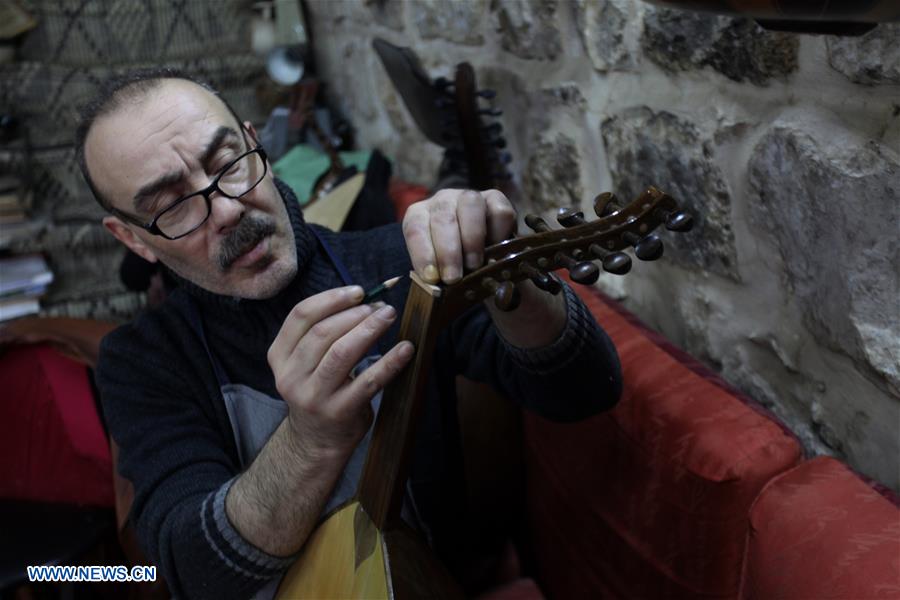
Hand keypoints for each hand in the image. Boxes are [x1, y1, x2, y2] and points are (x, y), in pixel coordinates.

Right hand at [267, 286, 413, 458]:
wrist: (316, 440)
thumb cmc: (318, 390)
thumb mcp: (306, 363)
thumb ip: (322, 334)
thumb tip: (364, 301)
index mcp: (279, 356)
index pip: (300, 316)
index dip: (330, 299)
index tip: (358, 292)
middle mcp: (291, 376)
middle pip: (322, 332)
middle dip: (355, 313)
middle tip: (381, 306)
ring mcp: (314, 396)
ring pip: (341, 353)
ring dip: (369, 330)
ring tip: (388, 316)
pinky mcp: (339, 411)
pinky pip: (368, 381)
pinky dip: (390, 362)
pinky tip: (406, 349)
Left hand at [402, 188, 515, 283]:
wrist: (479, 257)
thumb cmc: (453, 264)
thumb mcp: (439, 269)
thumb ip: (436, 276)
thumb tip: (439, 291)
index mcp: (419, 215)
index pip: (415, 228)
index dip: (422, 254)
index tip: (431, 277)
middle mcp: (442, 201)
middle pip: (443, 217)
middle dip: (448, 252)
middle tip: (454, 278)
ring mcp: (469, 197)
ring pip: (470, 206)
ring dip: (472, 238)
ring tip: (475, 265)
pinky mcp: (495, 199)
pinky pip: (498, 210)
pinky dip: (498, 231)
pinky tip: (496, 251)